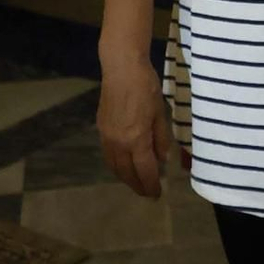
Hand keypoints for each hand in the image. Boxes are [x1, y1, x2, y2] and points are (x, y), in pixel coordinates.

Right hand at [98, 51, 172, 197]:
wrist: (122, 68)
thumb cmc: (146, 87)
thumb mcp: (160, 113)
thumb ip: (161, 139)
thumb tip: (162, 160)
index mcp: (136, 139)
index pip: (145, 171)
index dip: (151, 185)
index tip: (157, 195)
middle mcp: (118, 143)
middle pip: (127, 173)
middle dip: (137, 186)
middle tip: (148, 193)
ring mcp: (107, 136)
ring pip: (114, 166)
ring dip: (125, 178)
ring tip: (136, 182)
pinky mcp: (101, 128)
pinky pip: (108, 155)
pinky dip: (116, 165)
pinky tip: (124, 164)